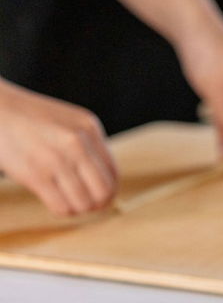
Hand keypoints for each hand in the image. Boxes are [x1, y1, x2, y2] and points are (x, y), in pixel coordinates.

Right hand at [0, 80, 116, 214]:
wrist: (1, 110)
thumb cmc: (37, 119)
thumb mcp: (72, 122)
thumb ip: (90, 145)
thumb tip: (107, 181)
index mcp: (90, 128)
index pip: (113, 172)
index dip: (110, 190)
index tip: (102, 197)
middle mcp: (77, 143)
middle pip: (103, 190)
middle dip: (99, 204)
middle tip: (89, 206)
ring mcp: (56, 159)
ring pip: (83, 202)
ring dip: (79, 209)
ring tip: (72, 204)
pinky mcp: (35, 175)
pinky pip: (60, 205)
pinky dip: (63, 210)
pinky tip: (58, 204)